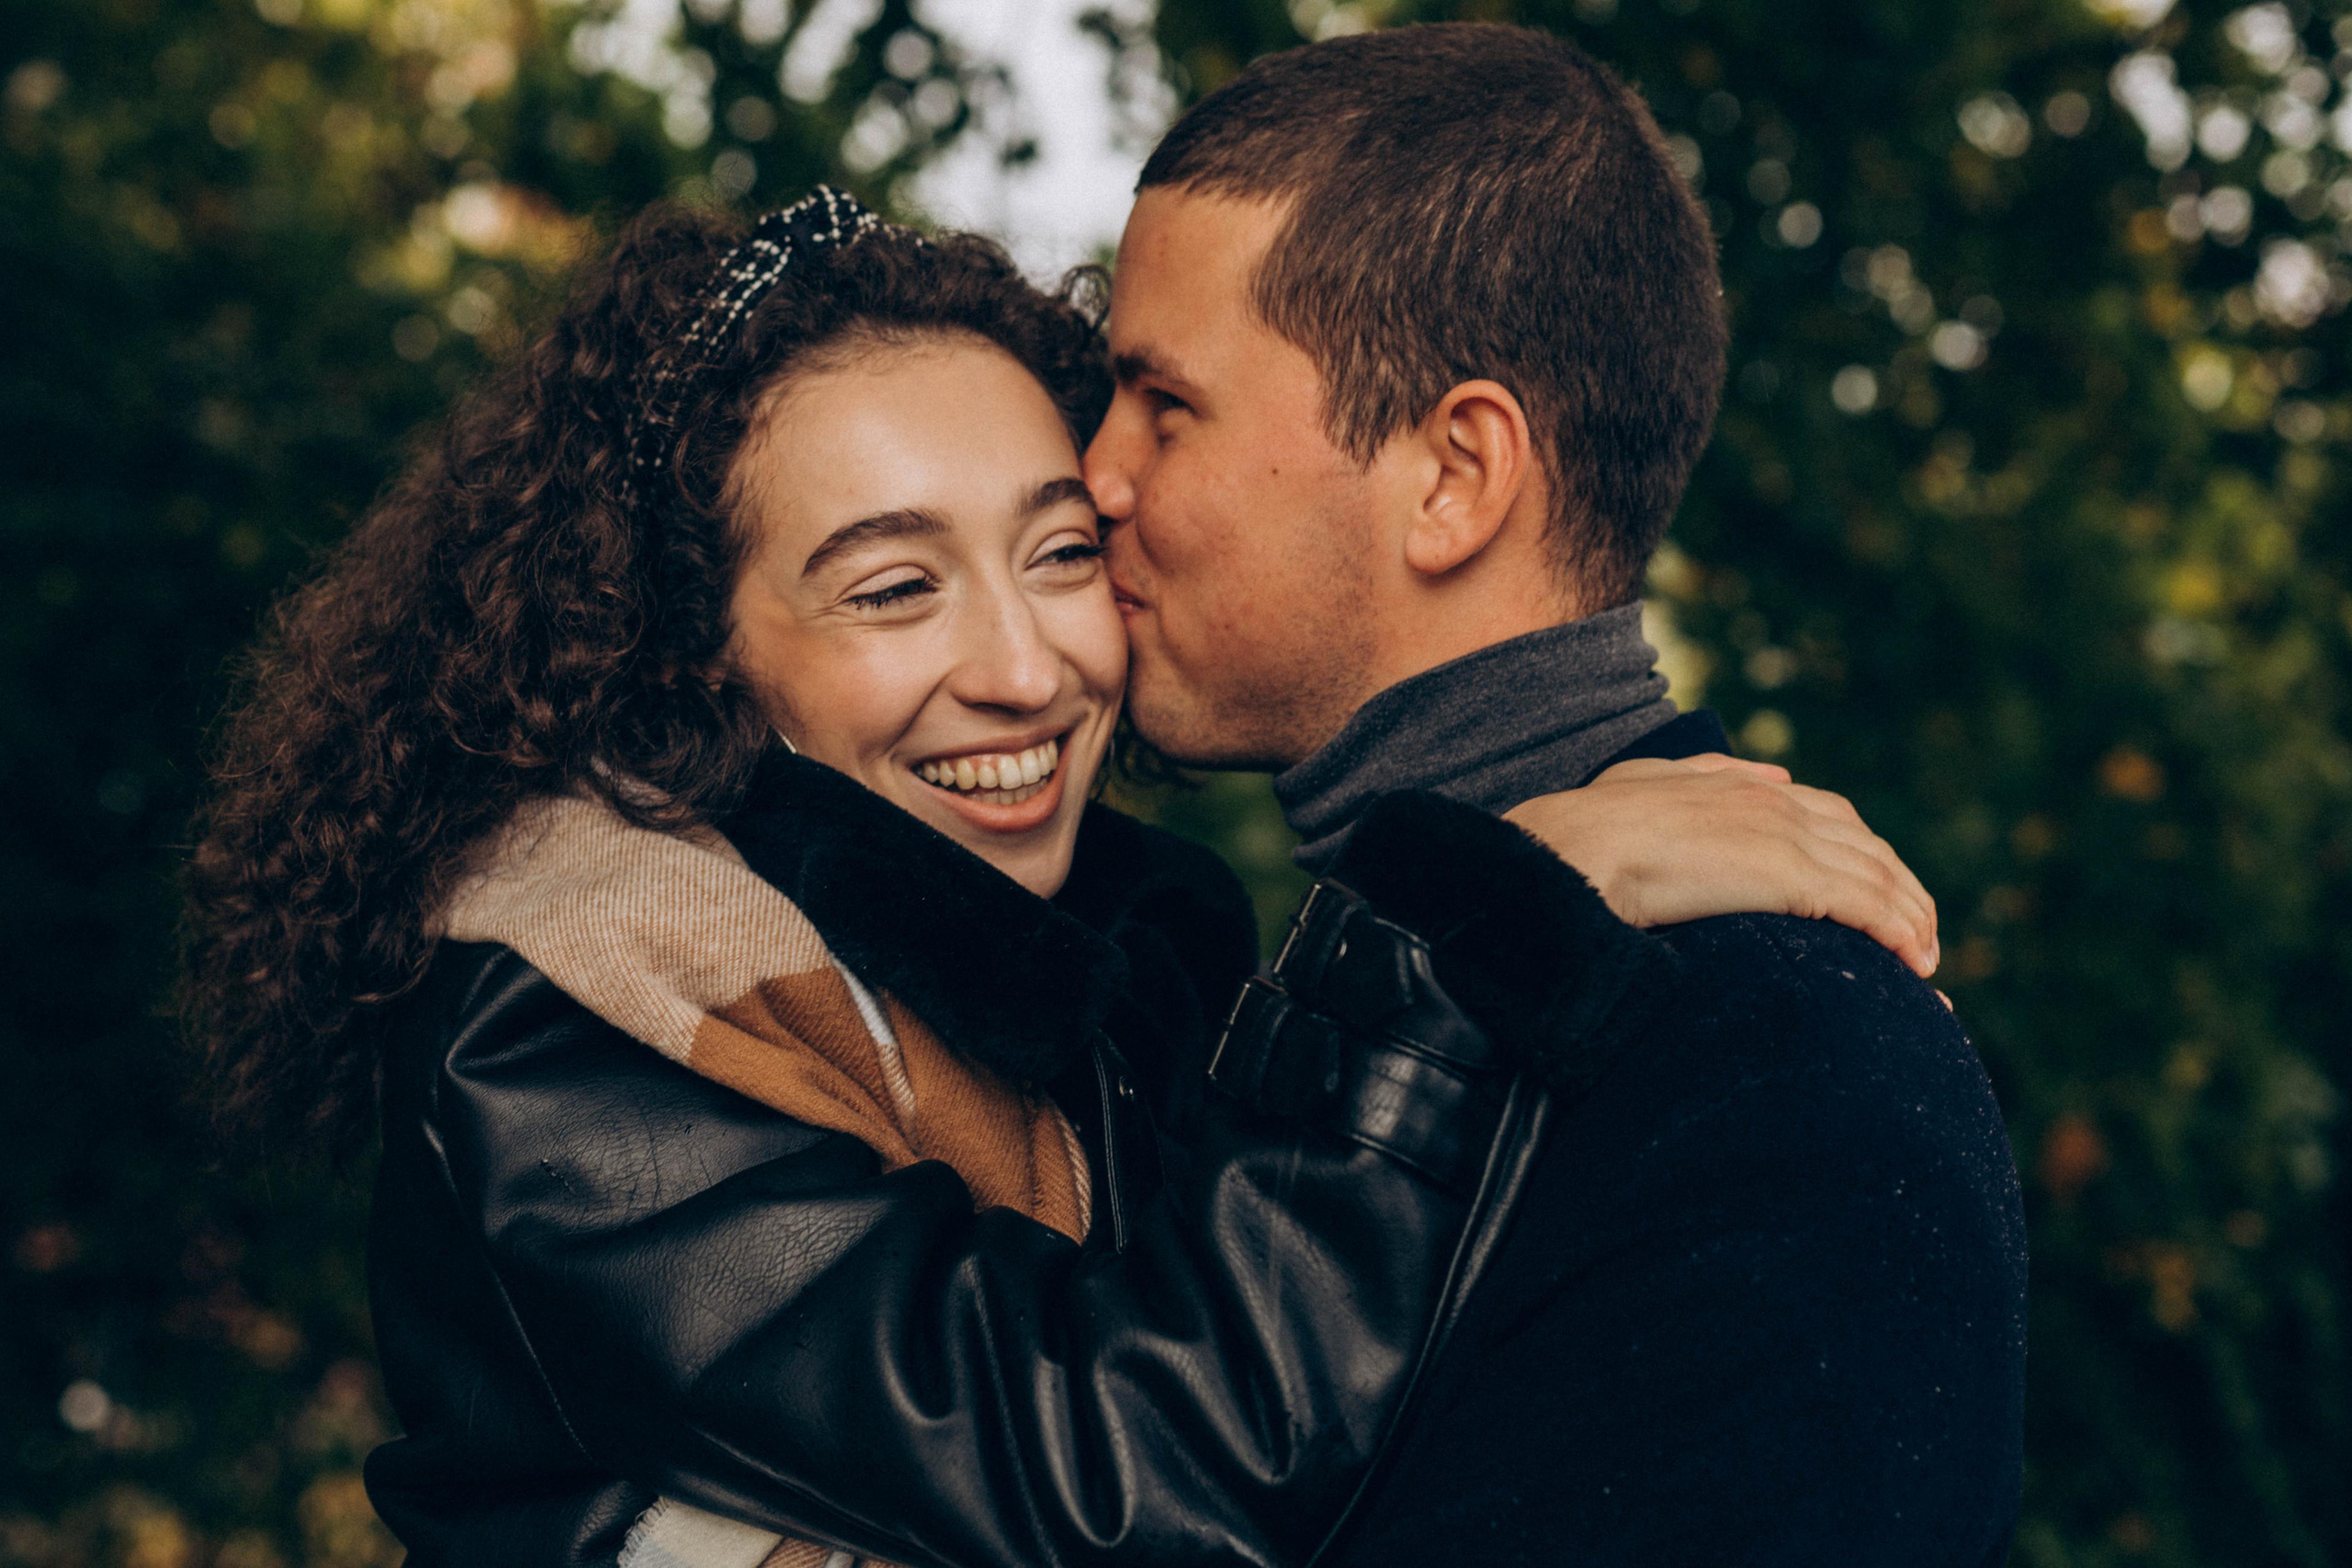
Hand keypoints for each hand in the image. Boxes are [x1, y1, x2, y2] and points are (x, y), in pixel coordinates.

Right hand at [1501, 755, 1939, 976]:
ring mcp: (1783, 836)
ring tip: (1925, 964)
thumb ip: (1707, 774)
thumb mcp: (1647, 783)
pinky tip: (1913, 963)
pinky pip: (1865, 905)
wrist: (1572, 852)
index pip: (1832, 816)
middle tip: (1920, 938)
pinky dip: (1898, 932)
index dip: (1866, 856)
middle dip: (1902, 891)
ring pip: (1876, 877)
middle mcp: (1774, 802)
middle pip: (1867, 846)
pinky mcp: (1788, 875)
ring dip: (1910, 920)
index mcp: (1742, 785)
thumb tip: (1775, 777)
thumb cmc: (1589, 830)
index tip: (1881, 894)